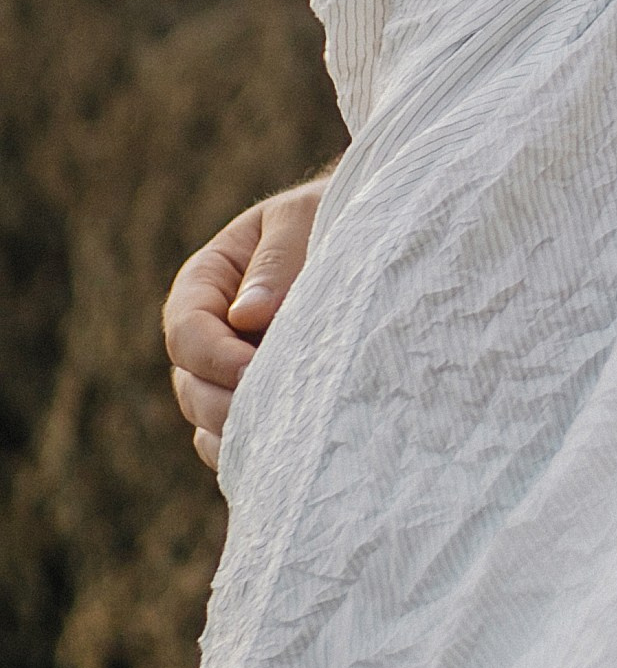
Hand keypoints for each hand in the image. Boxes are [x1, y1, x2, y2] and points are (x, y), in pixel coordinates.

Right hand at [162, 178, 329, 473]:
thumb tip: (246, 316)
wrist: (380, 235)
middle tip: (275, 412)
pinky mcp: (261, 401)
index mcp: (208, 281)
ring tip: (285, 434)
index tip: (255, 370)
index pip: (186, 330)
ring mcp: (232, 371)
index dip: (214, 357)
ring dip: (240, 432)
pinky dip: (254, 450)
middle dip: (224, 403)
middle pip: (191, 384)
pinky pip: (239, 443)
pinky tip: (289, 451)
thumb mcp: (306, 219)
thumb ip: (278, 263)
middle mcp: (212, 331)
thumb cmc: (338, 217)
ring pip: (209, 420)